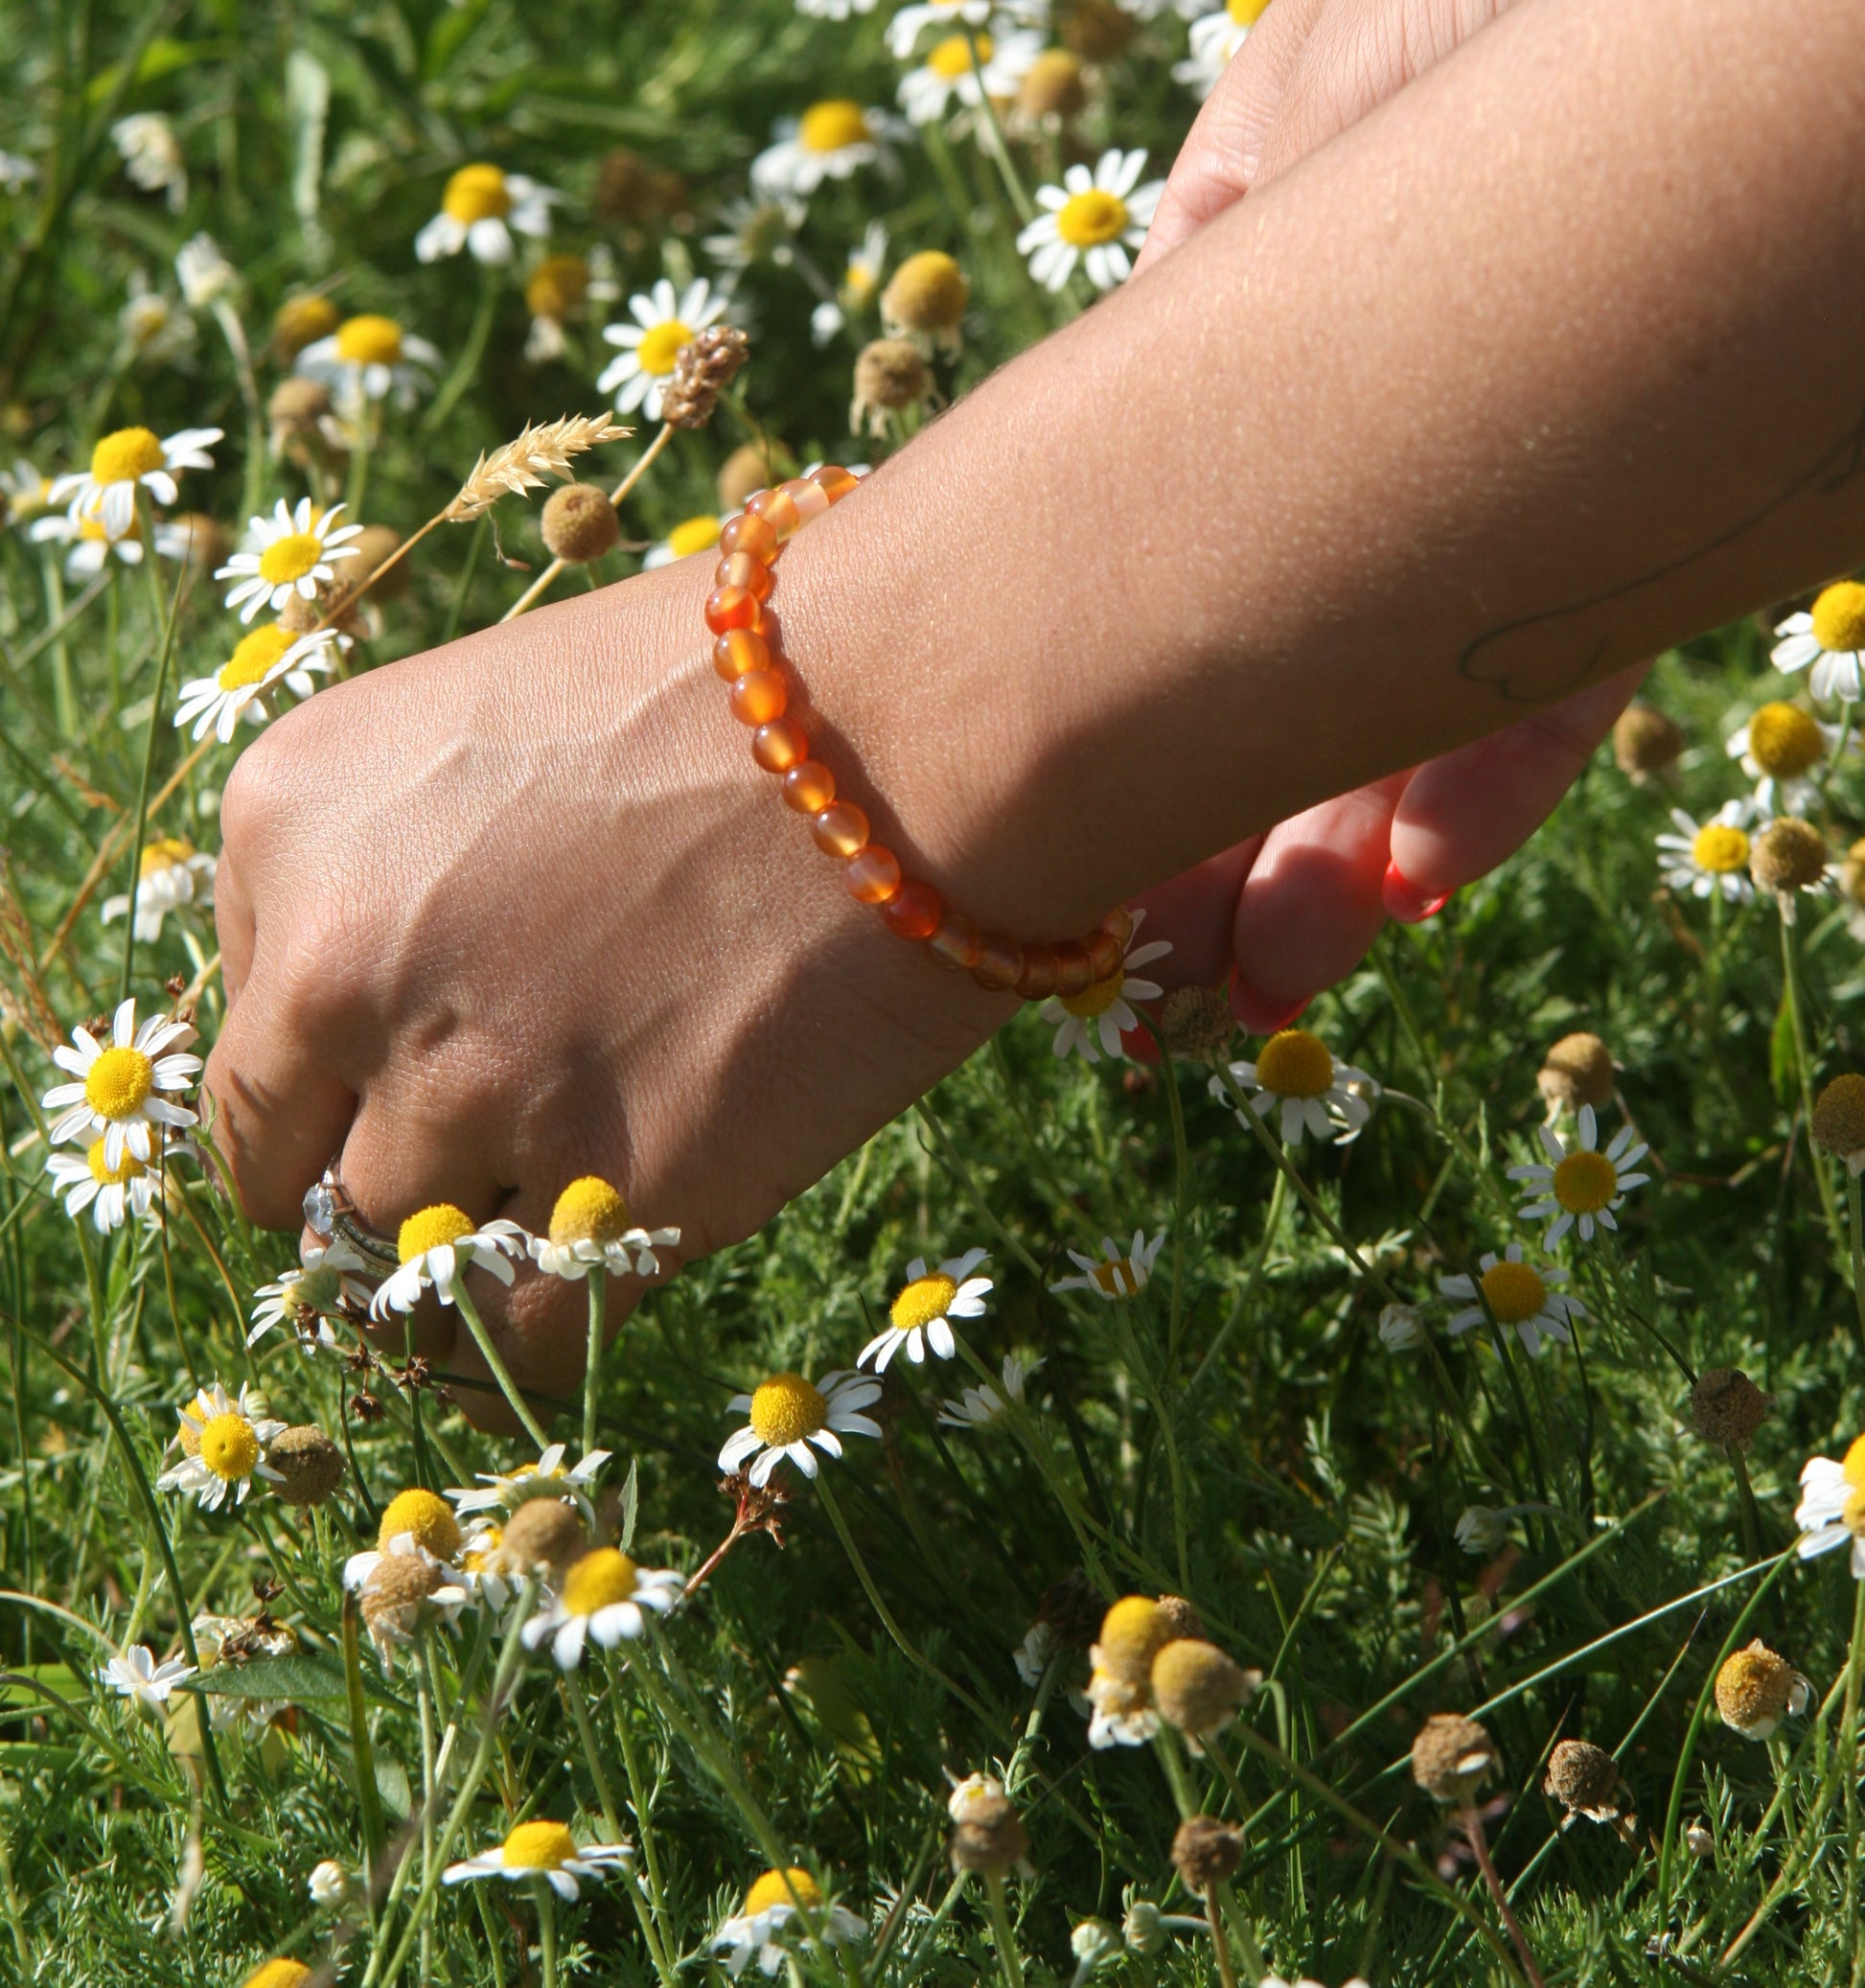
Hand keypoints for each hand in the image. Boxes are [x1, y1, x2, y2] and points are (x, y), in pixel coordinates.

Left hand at [208, 557, 1006, 1425]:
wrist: (914, 717)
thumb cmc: (729, 692)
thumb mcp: (487, 731)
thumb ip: (389, 876)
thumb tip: (377, 1031)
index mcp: (288, 828)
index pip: (245, 1064)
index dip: (332, 1106)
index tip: (410, 1107)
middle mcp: (338, 970)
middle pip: (305, 1187)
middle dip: (382, 1200)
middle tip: (484, 1180)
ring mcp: (474, 1091)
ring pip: (404, 1271)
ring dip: (472, 1263)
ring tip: (567, 1214)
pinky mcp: (613, 1189)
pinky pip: (522, 1338)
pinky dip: (543, 1336)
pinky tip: (594, 1282)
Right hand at [1129, 0, 1647, 1023]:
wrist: (1731, 30)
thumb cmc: (1499, 2)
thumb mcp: (1315, 97)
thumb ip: (1218, 255)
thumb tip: (1131, 375)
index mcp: (1297, 359)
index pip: (1189, 574)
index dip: (1133, 725)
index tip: (1070, 855)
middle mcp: (1407, 454)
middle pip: (1296, 680)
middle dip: (1227, 837)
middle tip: (1169, 982)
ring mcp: (1534, 497)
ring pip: (1421, 712)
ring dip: (1338, 858)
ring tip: (1274, 980)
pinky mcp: (1666, 520)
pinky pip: (1564, 670)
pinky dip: (1489, 774)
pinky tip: (1419, 873)